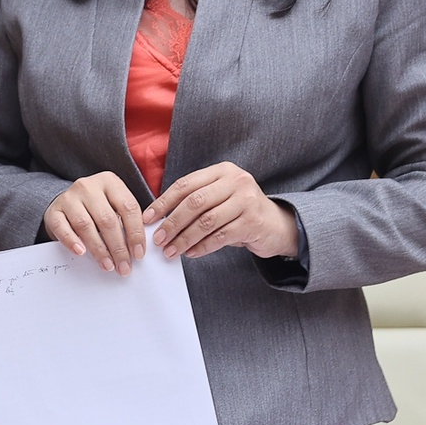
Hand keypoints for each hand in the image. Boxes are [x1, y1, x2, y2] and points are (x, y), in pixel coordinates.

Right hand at [43, 172, 146, 275]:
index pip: (128, 207)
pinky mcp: (54, 211)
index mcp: (109, 181)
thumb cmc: (97, 208)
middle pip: (107, 219)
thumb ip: (127, 221)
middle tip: (124, 266)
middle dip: (118, 247)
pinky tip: (81, 252)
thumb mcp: (115, 206)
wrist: (67, 203)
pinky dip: (72, 241)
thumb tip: (138, 249)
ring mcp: (69, 197)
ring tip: (108, 265)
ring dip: (99, 249)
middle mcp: (88, 186)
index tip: (138, 254)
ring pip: (85, 225)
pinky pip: (62, 228)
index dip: (135, 233)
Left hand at [145, 162, 299, 260]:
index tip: (148, 219)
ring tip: (171, 251)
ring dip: (185, 238)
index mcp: (222, 171)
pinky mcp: (253, 221)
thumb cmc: (239, 210)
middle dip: (172, 223)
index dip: (163, 202)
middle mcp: (236, 181)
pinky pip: (220, 236)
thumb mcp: (219, 197)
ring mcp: (247, 200)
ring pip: (206, 221)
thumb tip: (158, 219)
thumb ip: (194, 201)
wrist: (276, 224)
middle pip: (195, 202)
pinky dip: (202, 246)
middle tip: (158, 239)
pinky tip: (191, 253)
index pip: (185, 184)